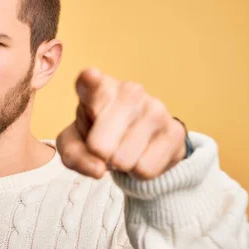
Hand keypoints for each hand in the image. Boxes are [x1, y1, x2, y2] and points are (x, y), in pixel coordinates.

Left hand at [56, 67, 186, 179]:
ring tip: (124, 149)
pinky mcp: (174, 130)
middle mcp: (128, 91)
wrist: (137, 143)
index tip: (90, 76)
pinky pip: (146, 169)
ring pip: (124, 160)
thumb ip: (74, 156)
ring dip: (121, 165)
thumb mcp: (75, 145)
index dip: (89, 81)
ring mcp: (154, 108)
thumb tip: (99, 169)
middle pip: (99, 146)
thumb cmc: (98, 136)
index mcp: (97, 89)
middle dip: (99, 157)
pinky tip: (142, 154)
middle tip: (104, 147)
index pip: (90, 83)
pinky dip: (139, 171)